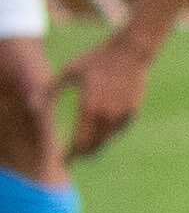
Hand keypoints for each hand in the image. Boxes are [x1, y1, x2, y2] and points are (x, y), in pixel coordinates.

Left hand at [56, 32, 148, 159]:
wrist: (131, 53)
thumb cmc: (97, 60)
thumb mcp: (69, 72)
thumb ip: (49, 91)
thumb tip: (31, 106)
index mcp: (89, 108)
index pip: (79, 141)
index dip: (71, 153)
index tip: (64, 160)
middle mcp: (107, 116)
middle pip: (94, 146)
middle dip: (83, 153)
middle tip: (74, 157)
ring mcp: (122, 115)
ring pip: (107, 139)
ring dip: (96, 145)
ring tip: (87, 147)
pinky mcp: (133, 112)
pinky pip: (118, 130)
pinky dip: (108, 134)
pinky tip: (102, 132)